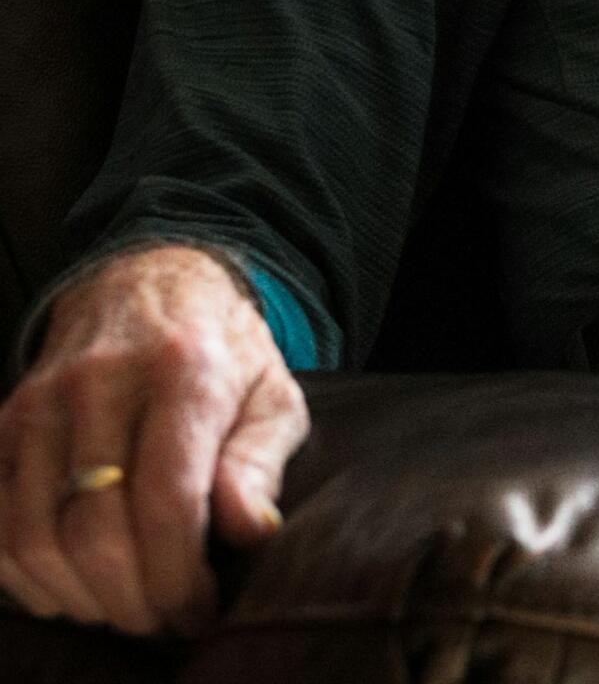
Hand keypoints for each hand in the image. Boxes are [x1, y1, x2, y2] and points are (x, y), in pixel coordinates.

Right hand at [0, 244, 309, 634]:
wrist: (148, 281)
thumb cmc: (221, 354)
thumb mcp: (271, 393)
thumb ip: (260, 462)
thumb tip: (248, 532)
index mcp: (184, 371)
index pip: (166, 500)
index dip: (178, 577)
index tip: (197, 609)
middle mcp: (103, 380)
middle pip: (95, 530)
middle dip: (131, 600)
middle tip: (160, 618)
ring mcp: (44, 400)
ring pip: (35, 536)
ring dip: (77, 597)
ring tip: (120, 604)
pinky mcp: (5, 420)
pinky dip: (23, 574)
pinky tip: (68, 582)